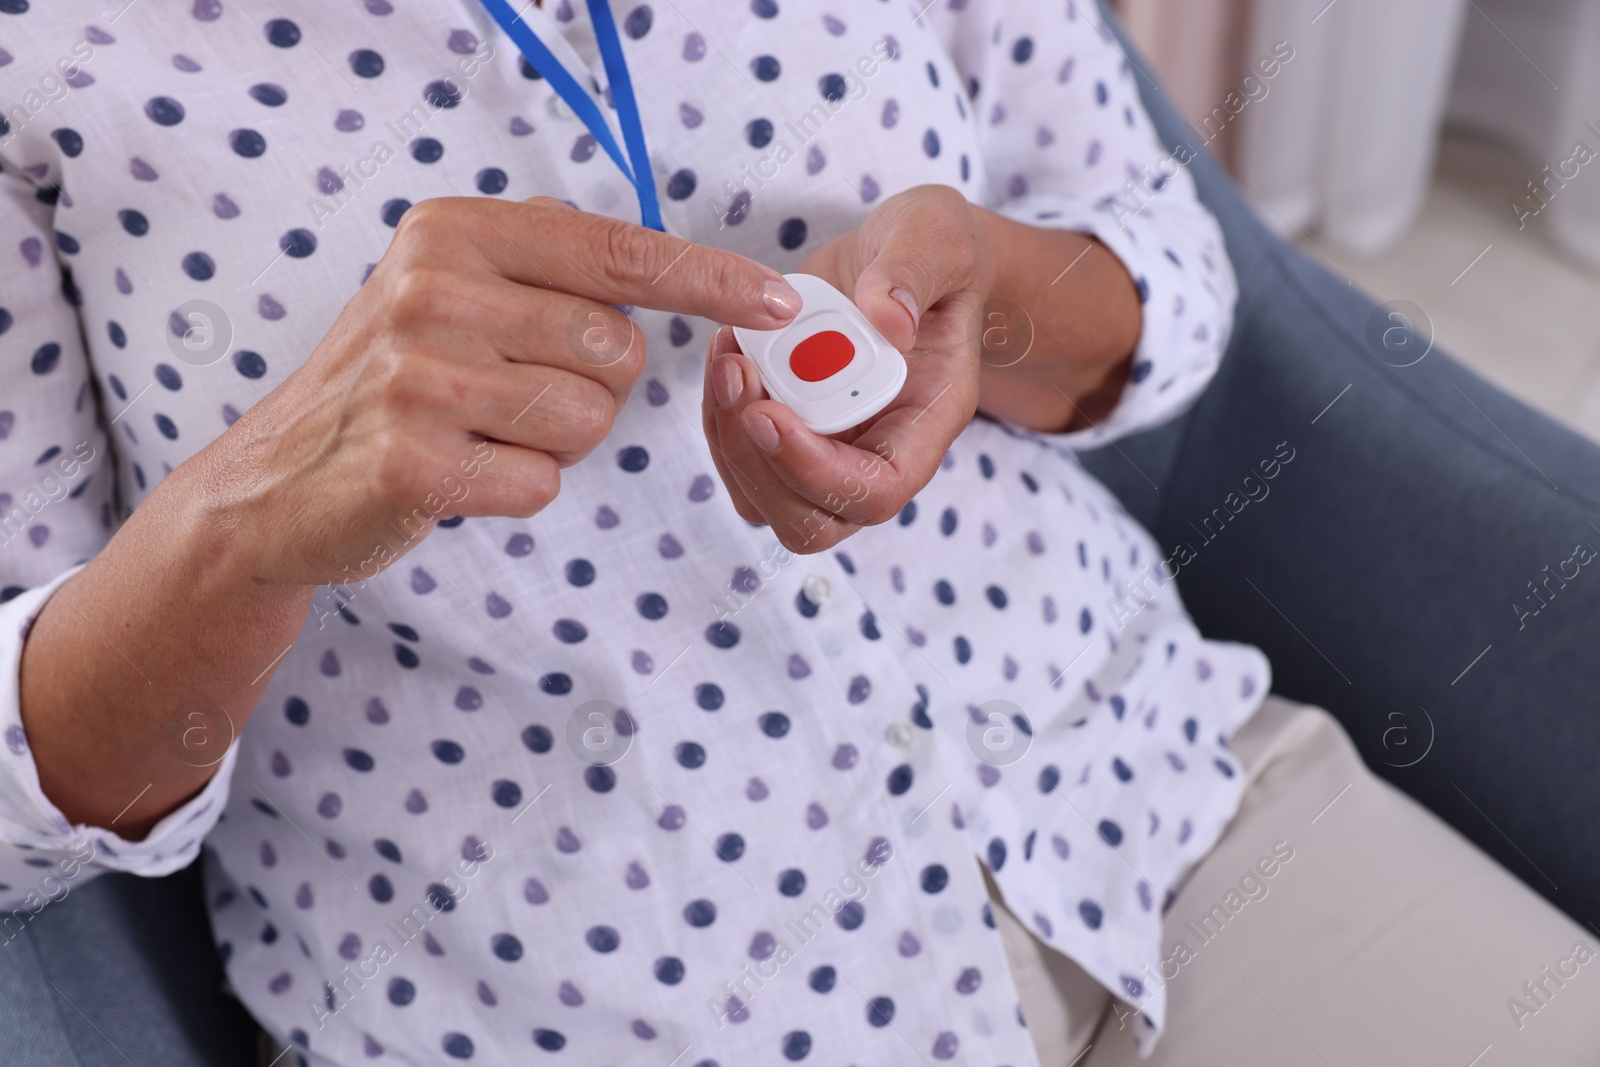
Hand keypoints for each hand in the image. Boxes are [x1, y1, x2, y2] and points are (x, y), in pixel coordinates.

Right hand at [203, 196, 802, 587]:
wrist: (281, 478)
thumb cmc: (397, 379)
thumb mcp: (451, 287)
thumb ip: (547, 264)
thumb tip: (668, 262)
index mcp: (455, 233)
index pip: (617, 251)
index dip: (708, 278)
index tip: (776, 301)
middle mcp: (432, 290)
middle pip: (614, 349)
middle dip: (592, 385)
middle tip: (512, 392)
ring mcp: (417, 376)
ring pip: (587, 420)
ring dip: (556, 442)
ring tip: (482, 431)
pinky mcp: (411, 460)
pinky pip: (541, 481)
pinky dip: (517, 487)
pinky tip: (460, 473)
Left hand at [700, 184, 1139, 553]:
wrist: (907, 261)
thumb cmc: (932, 255)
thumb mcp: (937, 236)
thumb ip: (915, 270)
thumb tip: (887, 319)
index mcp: (928, 421)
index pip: (877, 492)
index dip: (817, 471)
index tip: (770, 412)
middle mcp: (878, 454)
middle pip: (810, 519)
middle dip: (757, 459)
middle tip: (736, 373)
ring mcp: (830, 451)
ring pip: (763, 499)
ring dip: (728, 435)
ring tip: (728, 351)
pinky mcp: (789, 432)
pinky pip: (739, 457)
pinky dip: (719, 411)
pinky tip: (727, 348)